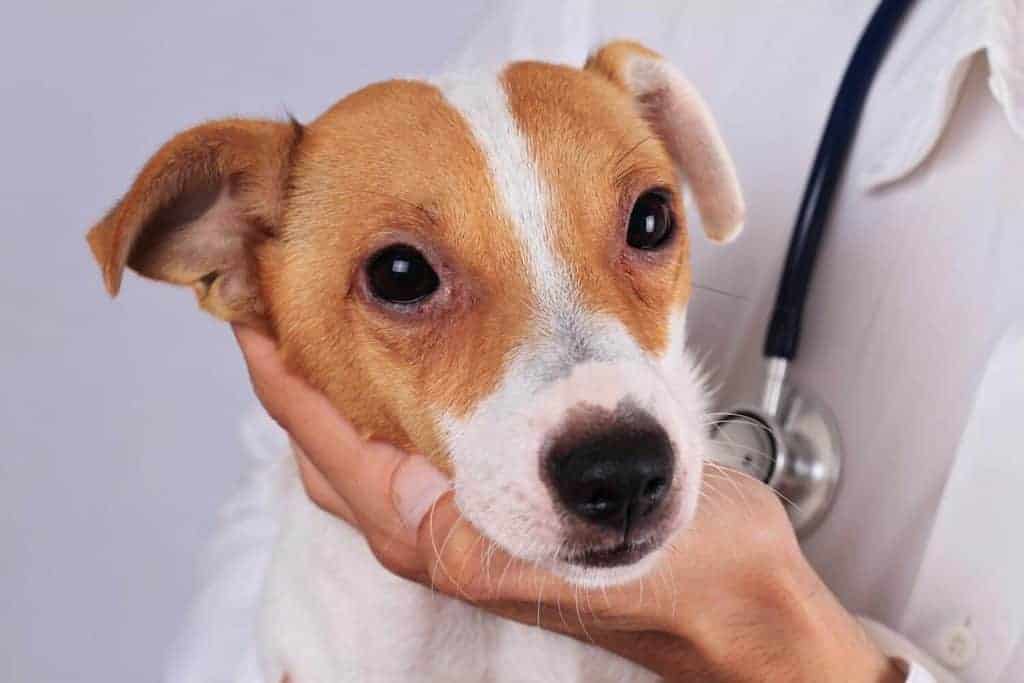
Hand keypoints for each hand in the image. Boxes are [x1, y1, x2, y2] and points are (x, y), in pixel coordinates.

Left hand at [234, 325, 902, 681]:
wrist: (734, 593)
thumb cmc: (675, 583)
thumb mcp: (578, 556)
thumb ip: (486, 533)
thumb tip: (405, 487)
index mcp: (439, 543)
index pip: (330, 451)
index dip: (287, 382)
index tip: (255, 316)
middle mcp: (440, 528)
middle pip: (336, 446)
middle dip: (303, 378)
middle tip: (283, 303)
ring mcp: (468, 513)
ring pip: (374, 438)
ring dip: (347, 378)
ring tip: (331, 314)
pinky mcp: (504, 493)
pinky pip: (423, 436)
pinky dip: (401, 387)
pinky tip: (416, 344)